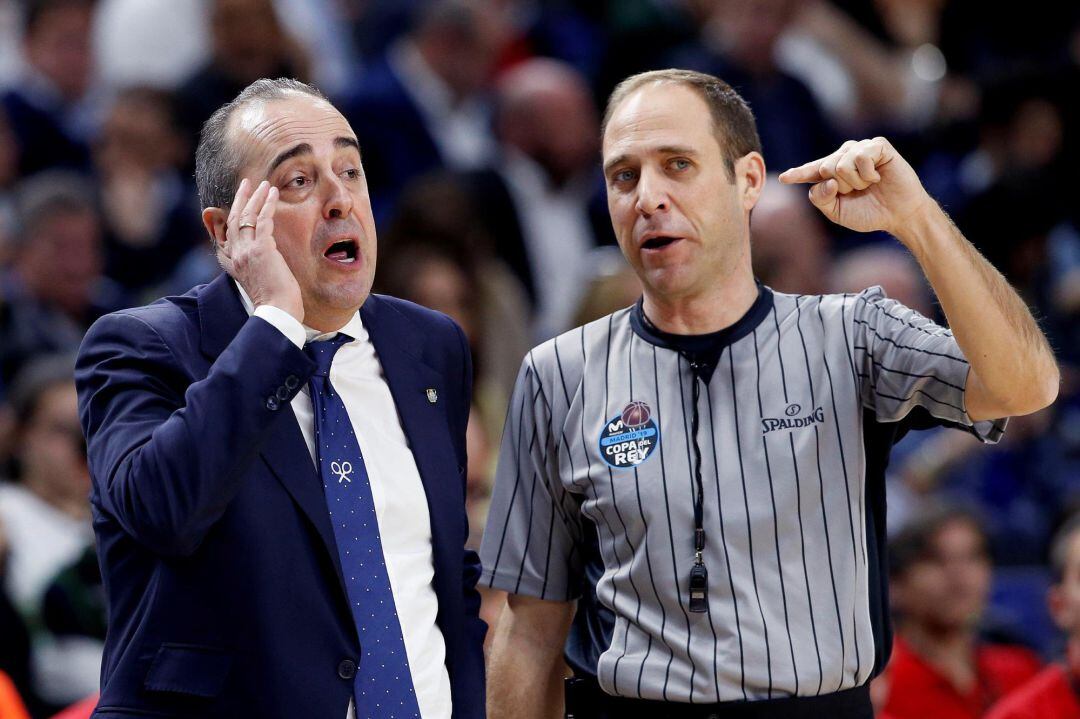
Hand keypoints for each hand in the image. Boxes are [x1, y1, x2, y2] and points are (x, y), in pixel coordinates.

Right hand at [219, 179, 303, 322]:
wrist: (277, 312)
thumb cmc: (275, 302)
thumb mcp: (260, 281)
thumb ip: (259, 266)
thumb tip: (266, 259)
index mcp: (233, 263)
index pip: (226, 234)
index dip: (229, 216)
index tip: (235, 203)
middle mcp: (235, 255)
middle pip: (233, 219)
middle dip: (240, 199)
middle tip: (246, 184)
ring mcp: (246, 251)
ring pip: (246, 216)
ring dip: (254, 197)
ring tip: (263, 184)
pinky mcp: (261, 248)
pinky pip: (262, 219)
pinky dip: (267, 204)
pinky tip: (273, 193)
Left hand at [778, 137, 934, 237]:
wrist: (898, 214)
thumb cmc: (869, 212)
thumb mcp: (837, 212)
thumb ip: (822, 199)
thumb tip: (825, 179)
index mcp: (832, 174)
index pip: (811, 171)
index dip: (797, 174)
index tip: (783, 178)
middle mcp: (843, 157)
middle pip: (825, 167)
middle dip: (841, 186)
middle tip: (858, 191)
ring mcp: (860, 149)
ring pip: (841, 162)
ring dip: (856, 181)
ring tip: (869, 184)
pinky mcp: (878, 146)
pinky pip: (861, 156)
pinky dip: (868, 173)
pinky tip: (878, 176)